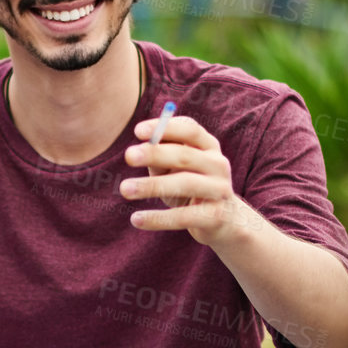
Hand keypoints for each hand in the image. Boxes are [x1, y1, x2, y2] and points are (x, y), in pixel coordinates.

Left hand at [121, 114, 247, 246]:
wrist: (223, 220)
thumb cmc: (190, 187)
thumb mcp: (175, 170)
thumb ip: (160, 160)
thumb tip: (137, 152)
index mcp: (209, 146)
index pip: (189, 130)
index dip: (165, 128)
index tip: (137, 131)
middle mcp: (218, 164)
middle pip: (185, 155)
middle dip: (155, 154)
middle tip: (128, 155)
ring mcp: (220, 190)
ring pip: (184, 184)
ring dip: (152, 185)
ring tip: (125, 188)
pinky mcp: (215, 216)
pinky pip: (183, 216)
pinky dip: (158, 218)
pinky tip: (136, 219)